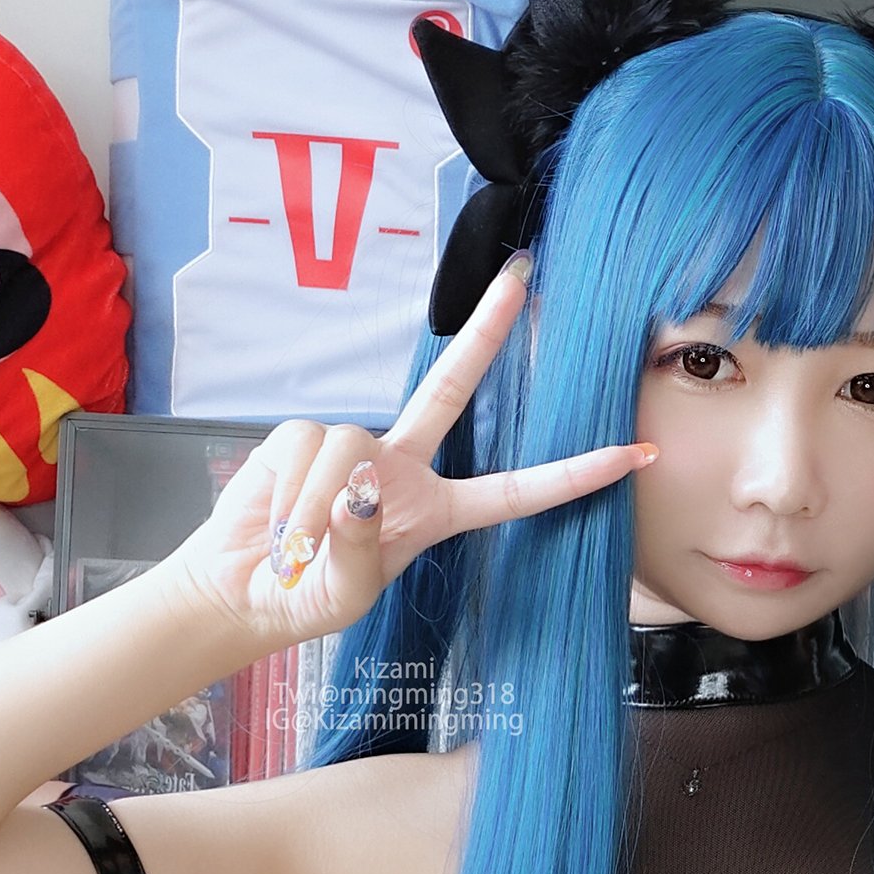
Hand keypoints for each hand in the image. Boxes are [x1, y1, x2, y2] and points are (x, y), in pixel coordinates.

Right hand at [152, 257, 652, 656]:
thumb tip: (356, 489)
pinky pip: (304, 448)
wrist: (239, 592)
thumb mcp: (343, 595)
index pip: (518, 490)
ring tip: (297, 547)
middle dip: (486, 329)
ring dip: (315, 506)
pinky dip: (288, 492)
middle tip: (524, 274)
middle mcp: (403, 468)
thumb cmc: (303, 599)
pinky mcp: (301, 435)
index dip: (576, 474)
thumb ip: (356, 548)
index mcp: (436, 512)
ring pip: (347, 446)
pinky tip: (277, 520)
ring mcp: (353, 447)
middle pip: (453, 385)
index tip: (635, 454)